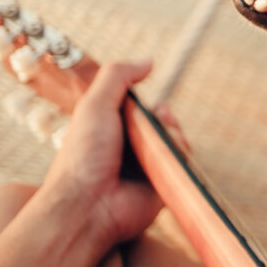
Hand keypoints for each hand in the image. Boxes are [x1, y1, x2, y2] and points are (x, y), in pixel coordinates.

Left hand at [40, 61, 165, 246]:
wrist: (89, 205)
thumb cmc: (83, 155)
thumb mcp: (94, 105)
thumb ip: (118, 77)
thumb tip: (148, 61)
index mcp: (110, 131)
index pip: (137, 109)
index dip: (145, 102)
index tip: (145, 102)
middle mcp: (129, 149)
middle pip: (160, 122)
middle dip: (164, 116)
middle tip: (159, 117)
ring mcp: (147, 167)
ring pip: (175, 139)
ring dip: (172, 133)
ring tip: (157, 141)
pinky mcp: (164, 184)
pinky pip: (183, 161)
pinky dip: (179, 153)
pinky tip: (165, 156)